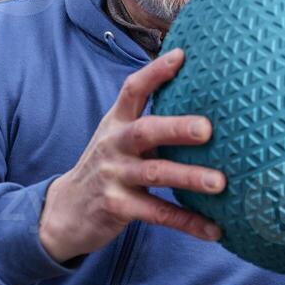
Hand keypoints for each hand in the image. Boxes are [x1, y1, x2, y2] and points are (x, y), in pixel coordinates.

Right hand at [39, 47, 226, 262]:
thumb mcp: (118, 138)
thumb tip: (199, 105)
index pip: (132, 90)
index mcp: (116, 123)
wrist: (64, 211)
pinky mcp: (117, 207)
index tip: (181, 55)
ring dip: (189, 177)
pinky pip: (157, 213)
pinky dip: (187, 222)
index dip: (155, 72)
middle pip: (145, 131)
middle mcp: (114, 145)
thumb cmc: (106, 167)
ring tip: (220, 183)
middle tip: (208, 128)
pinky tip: (214, 229)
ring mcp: (114, 176)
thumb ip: (148, 122)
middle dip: (177, 127)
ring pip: (155, 174)